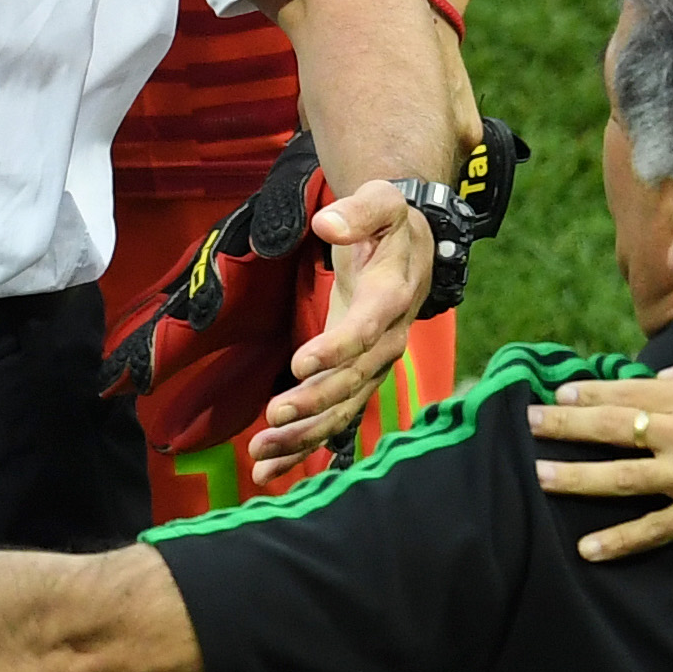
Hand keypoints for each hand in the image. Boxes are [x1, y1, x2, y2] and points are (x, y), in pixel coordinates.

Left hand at [246, 180, 433, 482]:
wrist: (411, 247)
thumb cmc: (390, 224)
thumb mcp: (381, 201)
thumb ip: (359, 210)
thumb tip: (328, 224)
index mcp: (392, 297)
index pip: (366, 329)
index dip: (336, 349)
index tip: (299, 364)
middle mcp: (387, 340)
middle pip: (352, 379)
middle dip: (313, 401)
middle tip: (274, 416)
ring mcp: (373, 365)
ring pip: (342, 409)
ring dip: (303, 435)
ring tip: (260, 455)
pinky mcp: (356, 379)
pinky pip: (334, 418)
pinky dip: (303, 446)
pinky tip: (269, 470)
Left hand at [524, 345, 672, 557]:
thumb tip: (663, 377)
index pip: (627, 390)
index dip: (587, 393)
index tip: (557, 395)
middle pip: (611, 428)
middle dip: (563, 427)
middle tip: (527, 425)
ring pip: (620, 478)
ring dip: (574, 478)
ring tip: (538, 477)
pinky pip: (655, 530)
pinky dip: (619, 541)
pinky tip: (588, 549)